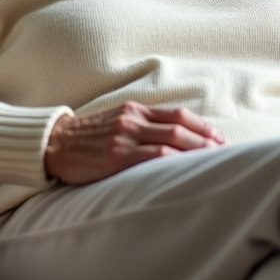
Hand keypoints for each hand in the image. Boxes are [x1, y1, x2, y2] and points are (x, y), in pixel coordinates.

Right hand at [45, 101, 225, 184]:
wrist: (54, 144)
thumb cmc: (87, 137)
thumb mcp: (116, 120)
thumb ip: (141, 124)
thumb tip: (172, 136)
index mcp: (135, 110)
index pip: (178, 114)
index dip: (203, 126)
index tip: (219, 138)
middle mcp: (133, 119)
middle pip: (181, 126)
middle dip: (206, 139)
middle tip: (225, 152)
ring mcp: (125, 136)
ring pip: (172, 139)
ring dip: (196, 150)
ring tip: (213, 162)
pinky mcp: (117, 155)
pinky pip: (153, 155)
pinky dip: (174, 160)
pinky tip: (187, 169)